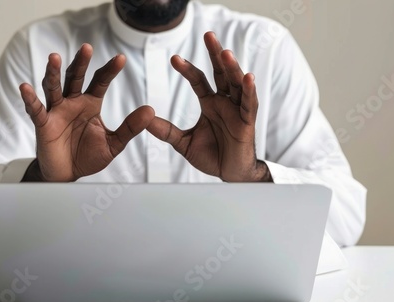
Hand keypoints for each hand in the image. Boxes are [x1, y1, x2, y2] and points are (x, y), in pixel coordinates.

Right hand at [20, 44, 153, 181]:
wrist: (68, 175)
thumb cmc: (88, 156)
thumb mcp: (114, 143)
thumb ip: (130, 127)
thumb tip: (150, 110)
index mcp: (90, 104)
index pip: (100, 82)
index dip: (109, 70)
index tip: (121, 59)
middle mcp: (72, 102)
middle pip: (75, 77)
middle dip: (81, 63)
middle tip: (87, 48)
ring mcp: (56, 111)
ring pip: (54, 87)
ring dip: (53, 73)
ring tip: (55, 58)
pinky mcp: (43, 124)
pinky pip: (35, 110)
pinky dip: (30, 99)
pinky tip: (25, 87)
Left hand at [147, 32, 271, 181]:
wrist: (229, 174)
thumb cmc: (211, 155)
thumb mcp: (183, 143)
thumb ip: (166, 131)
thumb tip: (144, 119)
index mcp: (209, 103)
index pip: (199, 80)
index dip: (188, 68)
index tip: (174, 58)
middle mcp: (224, 102)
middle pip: (220, 73)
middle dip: (215, 54)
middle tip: (208, 35)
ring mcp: (237, 110)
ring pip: (236, 84)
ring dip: (232, 67)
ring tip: (225, 52)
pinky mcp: (247, 122)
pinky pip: (249, 104)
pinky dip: (249, 90)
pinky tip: (247, 77)